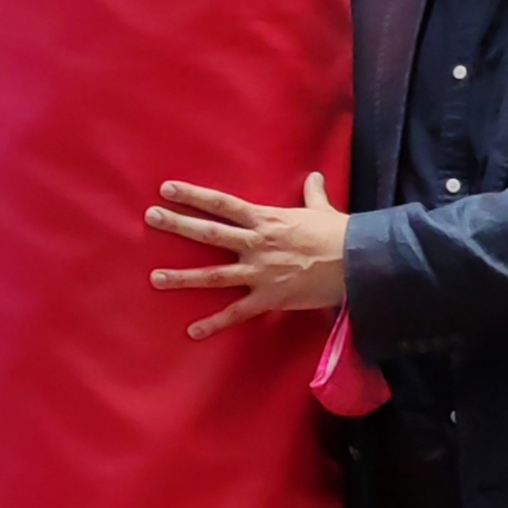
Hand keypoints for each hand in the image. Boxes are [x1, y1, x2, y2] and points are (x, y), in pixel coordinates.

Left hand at [147, 172, 348, 339]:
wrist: (357, 263)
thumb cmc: (339, 234)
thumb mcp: (322, 209)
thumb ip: (312, 193)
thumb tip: (315, 176)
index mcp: (265, 220)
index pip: (221, 203)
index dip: (193, 195)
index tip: (167, 189)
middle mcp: (256, 244)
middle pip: (209, 233)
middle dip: (177, 225)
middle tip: (150, 217)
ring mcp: (259, 273)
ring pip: (213, 275)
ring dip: (183, 277)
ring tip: (155, 278)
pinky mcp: (268, 298)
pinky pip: (236, 313)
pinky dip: (214, 324)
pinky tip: (193, 331)